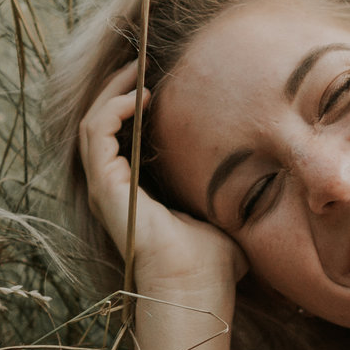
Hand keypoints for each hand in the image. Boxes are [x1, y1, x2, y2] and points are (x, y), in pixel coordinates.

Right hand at [79, 64, 244, 290]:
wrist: (196, 288)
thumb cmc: (212, 263)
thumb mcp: (219, 215)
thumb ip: (225, 197)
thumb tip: (258, 188)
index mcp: (133, 192)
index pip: (120, 137)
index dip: (131, 104)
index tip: (155, 81)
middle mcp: (112, 188)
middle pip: (100, 124)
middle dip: (117, 88)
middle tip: (140, 61)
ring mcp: (105, 187)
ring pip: (92, 124)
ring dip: (111, 92)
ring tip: (136, 70)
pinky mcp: (105, 187)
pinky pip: (95, 135)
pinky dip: (111, 110)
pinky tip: (138, 97)